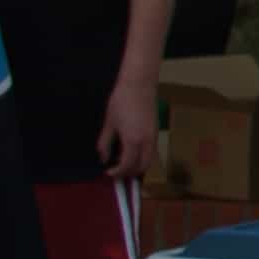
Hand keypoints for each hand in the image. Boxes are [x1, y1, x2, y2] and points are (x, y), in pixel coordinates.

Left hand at [101, 69, 159, 186]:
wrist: (139, 85)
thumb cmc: (121, 102)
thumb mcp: (109, 124)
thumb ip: (104, 144)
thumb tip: (103, 158)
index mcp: (133, 141)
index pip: (127, 165)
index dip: (117, 173)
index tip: (108, 172)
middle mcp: (146, 142)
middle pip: (142, 167)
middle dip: (129, 173)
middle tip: (116, 171)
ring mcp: (153, 137)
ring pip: (149, 160)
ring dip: (137, 166)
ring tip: (123, 162)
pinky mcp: (156, 132)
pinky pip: (151, 152)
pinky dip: (142, 157)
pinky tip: (131, 151)